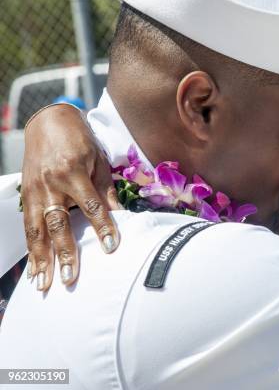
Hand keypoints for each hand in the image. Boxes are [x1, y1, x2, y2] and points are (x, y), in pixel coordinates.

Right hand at [21, 104, 121, 290]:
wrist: (48, 123)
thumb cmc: (80, 142)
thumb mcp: (99, 162)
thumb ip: (107, 192)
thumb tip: (122, 218)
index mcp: (73, 172)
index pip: (91, 205)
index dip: (102, 227)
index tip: (112, 247)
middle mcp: (50, 184)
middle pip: (58, 223)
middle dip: (64, 253)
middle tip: (71, 278)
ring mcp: (34, 191)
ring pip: (36, 230)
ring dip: (41, 259)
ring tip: (44, 284)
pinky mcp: (25, 196)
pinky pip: (28, 227)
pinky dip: (31, 250)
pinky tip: (34, 270)